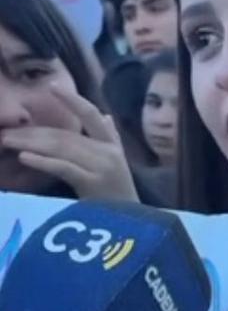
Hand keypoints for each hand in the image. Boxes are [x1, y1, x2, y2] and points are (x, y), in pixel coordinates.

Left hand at [0, 83, 137, 201]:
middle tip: (7, 131)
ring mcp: (101, 166)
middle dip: (33, 132)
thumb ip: (110, 138)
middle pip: (66, 135)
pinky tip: (24, 157)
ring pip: (62, 148)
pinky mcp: (93, 183)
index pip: (91, 115)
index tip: (51, 86)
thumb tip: (106, 116)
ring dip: (31, 144)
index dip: (72, 100)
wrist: (132, 223)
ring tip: (8, 142)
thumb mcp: (116, 163)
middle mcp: (107, 151)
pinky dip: (42, 161)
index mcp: (111, 144)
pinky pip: (63, 168)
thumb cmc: (118, 195)